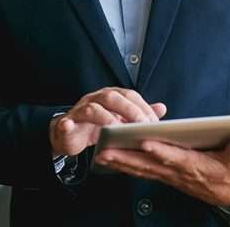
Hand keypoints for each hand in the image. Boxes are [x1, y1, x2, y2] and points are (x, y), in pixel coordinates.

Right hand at [50, 87, 166, 156]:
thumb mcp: (120, 119)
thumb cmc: (96, 126)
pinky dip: (67, 124)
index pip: (130, 95)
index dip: (142, 107)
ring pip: (93, 108)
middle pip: (112, 97)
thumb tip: (162, 108)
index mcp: (111, 96)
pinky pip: (67, 122)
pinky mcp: (68, 123)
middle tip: (141, 125)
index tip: (154, 123)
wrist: (70, 134)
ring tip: (116, 130)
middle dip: (129, 110)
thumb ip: (139, 114)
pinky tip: (69, 126)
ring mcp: (80, 109)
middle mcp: (96, 98)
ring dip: (106, 119)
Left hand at [94, 138, 229, 206]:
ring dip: (121, 163)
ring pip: (141, 169)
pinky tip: (110, 162)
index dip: (159, 150)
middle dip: (127, 158)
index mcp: (193, 165)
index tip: (144, 141)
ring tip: (101, 155)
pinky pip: (142, 172)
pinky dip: (125, 167)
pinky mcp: (164, 176)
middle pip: (149, 164)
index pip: (174, 157)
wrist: (228, 195)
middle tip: (106, 151)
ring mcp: (168, 176)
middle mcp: (177, 172)